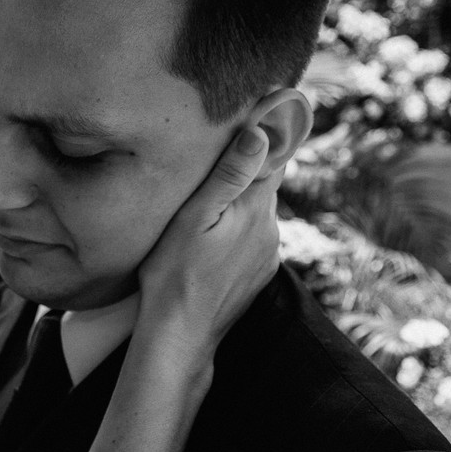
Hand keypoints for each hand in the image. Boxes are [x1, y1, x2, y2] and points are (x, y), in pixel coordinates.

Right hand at [135, 127, 277, 361]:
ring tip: (206, 206)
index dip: (267, 135)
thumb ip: (229, 175)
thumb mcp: (193, 217)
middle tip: (212, 161)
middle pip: (265, 184)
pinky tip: (210, 241)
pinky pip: (252, 240)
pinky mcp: (258, 275)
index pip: (276, 157)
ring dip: (239, 205)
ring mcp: (267, 255)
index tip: (255, 116)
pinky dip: (236, 233)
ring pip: (257, 214)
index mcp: (256, 208)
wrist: (180, 335)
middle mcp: (271, 230)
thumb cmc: (174, 273)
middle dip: (246, 171)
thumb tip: (261, 134)